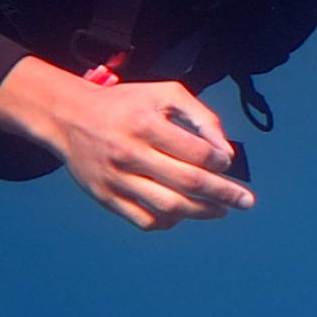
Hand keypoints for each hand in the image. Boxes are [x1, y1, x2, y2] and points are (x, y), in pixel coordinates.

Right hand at [0, 59, 256, 230]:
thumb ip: (200, 117)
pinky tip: (183, 213)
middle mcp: (130, 153)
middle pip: (187, 183)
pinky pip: (145, 220)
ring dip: (202, 212)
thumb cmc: (127, 105)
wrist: (70, 118)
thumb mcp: (164, 94)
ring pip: (169, 207)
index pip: (195, 152)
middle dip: (224, 194)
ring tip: (221, 210)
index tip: (228, 163)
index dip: (219, 162)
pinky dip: (170, 221)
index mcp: (145, 124)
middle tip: (246, 202)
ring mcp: (116, 179)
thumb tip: (226, 153)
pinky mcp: (106, 198)